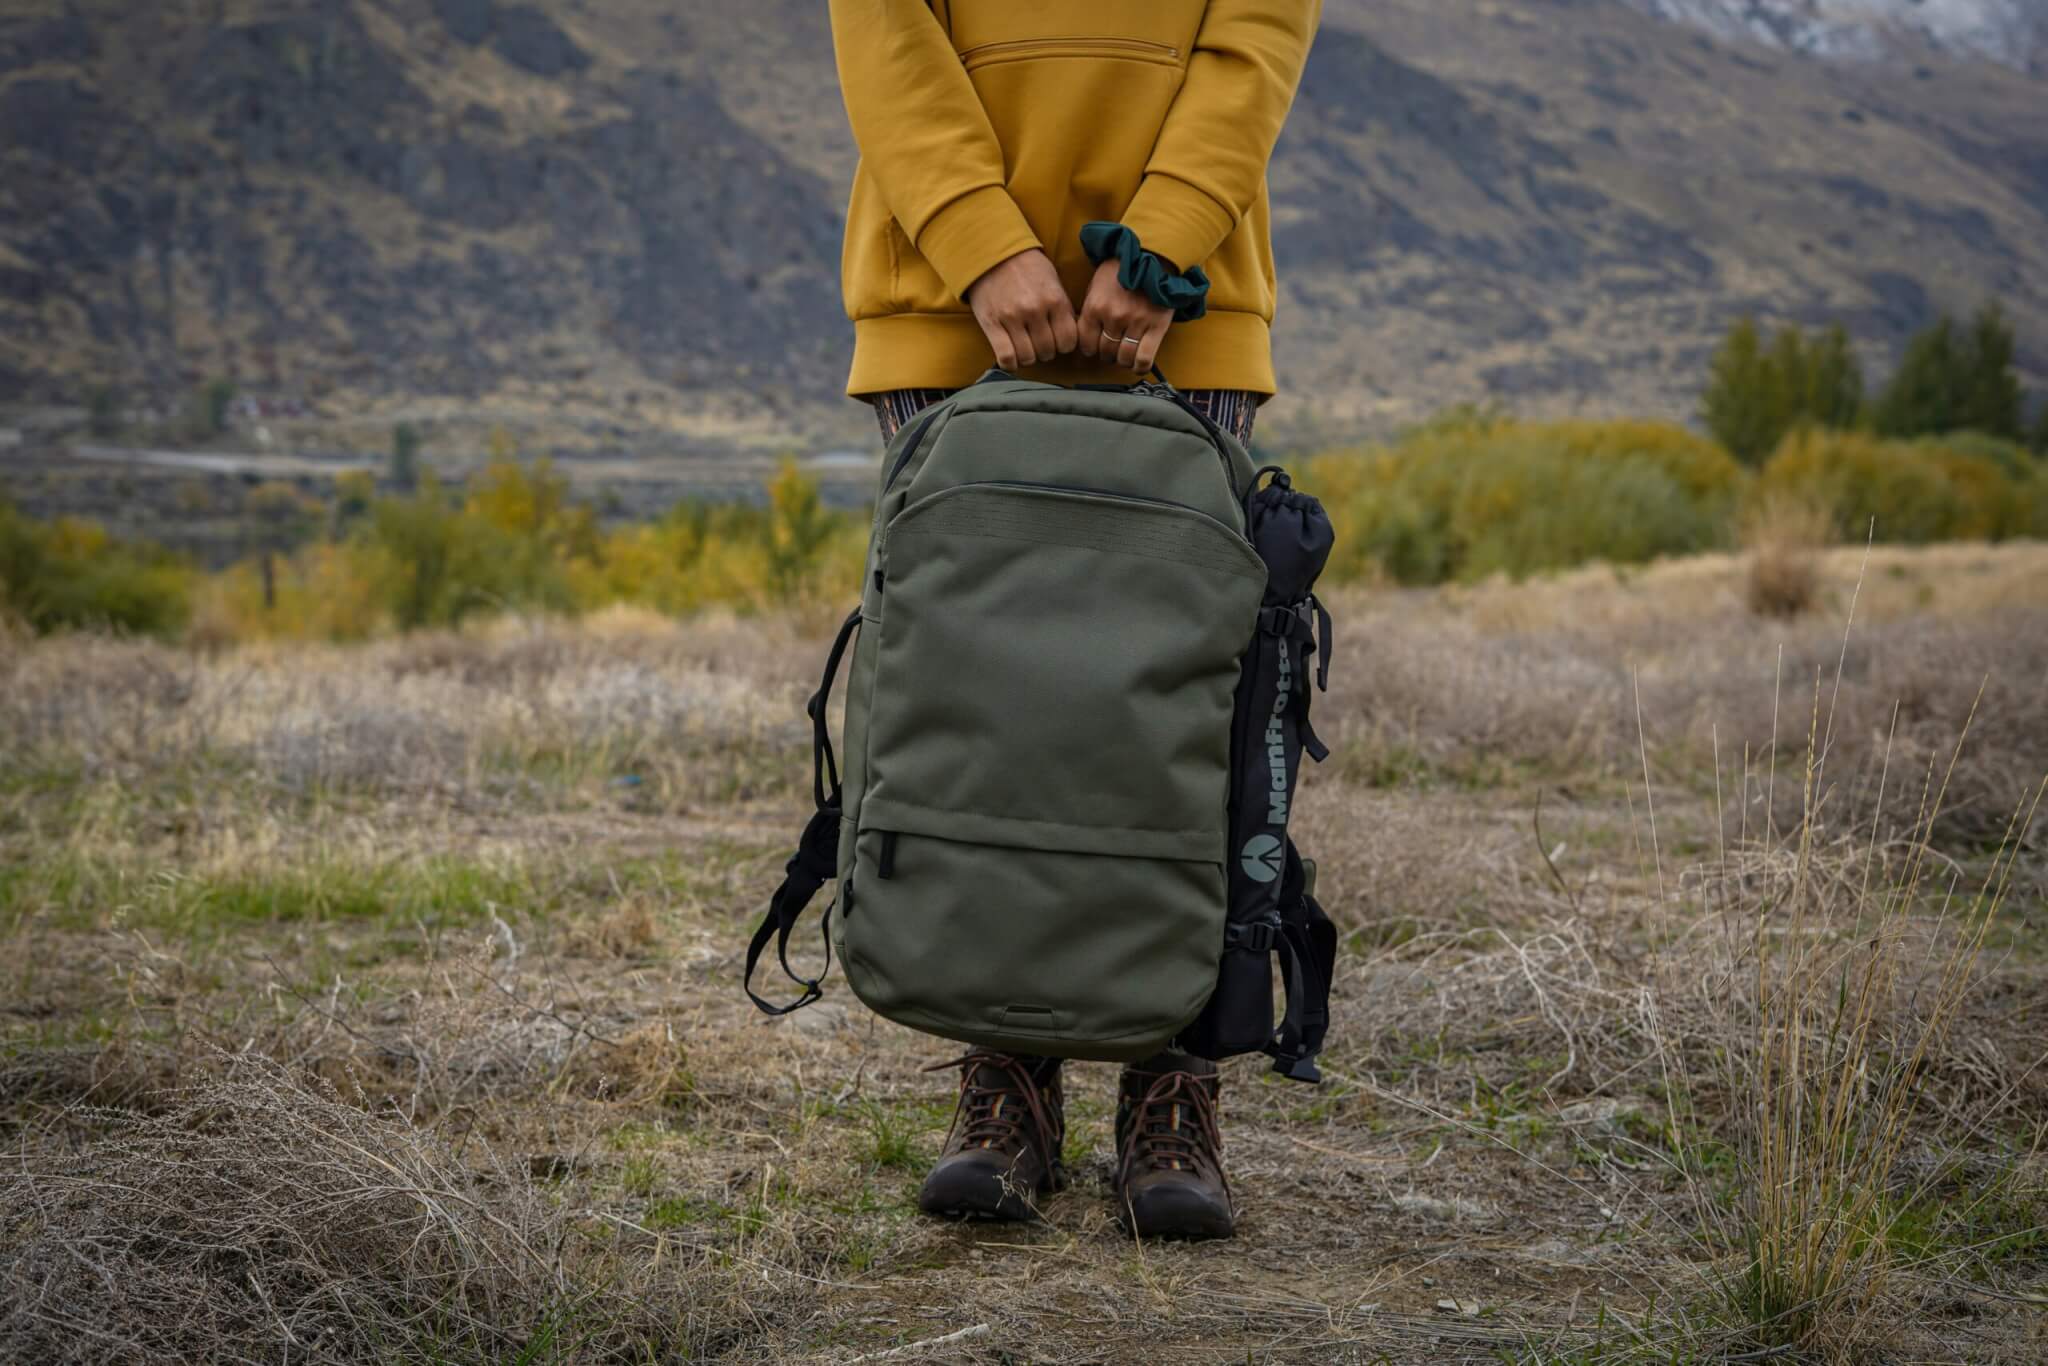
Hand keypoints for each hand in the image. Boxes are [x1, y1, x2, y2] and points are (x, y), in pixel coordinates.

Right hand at [964, 249, 1077, 370]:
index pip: (1068, 341)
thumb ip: (1062, 308)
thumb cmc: (1026, 267)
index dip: (1064, 345)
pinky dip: (1010, 363)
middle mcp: (1035, 310)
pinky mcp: (992, 324)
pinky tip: (1011, 356)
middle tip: (1038, 342)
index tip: (1057, 340)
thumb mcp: (1053, 281)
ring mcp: (1012, 318)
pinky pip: (1006, 357)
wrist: (992, 252)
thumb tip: (1071, 335)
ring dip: (1028, 357)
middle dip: (1045, 351)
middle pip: (1048, 351)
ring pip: (1028, 358)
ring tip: (1024, 347)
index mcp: (1055, 300)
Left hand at [1076, 259, 1172, 372]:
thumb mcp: (1096, 285)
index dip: (1090, 349)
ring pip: (1123, 358)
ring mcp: (1135, 322)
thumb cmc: (1122, 270)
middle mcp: (1113, 316)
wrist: (1151, 255)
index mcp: (1095, 307)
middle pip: (1105, 352)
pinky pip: (1144, 358)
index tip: (1095, 348)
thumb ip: (1091, 310)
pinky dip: (1139, 366)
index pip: (1086, 344)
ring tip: (1125, 354)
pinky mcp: (1156, 326)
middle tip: (1113, 349)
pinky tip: (1138, 365)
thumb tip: (1086, 335)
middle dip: (1107, 354)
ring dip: (1122, 361)